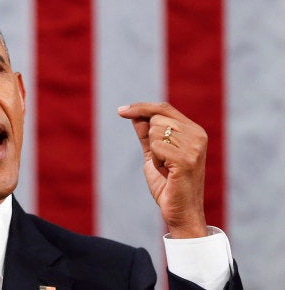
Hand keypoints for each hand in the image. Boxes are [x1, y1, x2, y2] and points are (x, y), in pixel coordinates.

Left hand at [118, 102, 207, 237]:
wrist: (180, 211)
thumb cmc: (168, 183)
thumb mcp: (154, 153)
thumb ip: (147, 133)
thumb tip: (134, 114)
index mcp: (193, 130)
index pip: (164, 108)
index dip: (140, 107)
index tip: (120, 111)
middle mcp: (198, 135)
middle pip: (156, 118)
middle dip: (150, 139)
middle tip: (162, 161)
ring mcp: (194, 146)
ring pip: (154, 131)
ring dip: (154, 152)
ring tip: (166, 167)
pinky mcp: (186, 159)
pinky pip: (155, 146)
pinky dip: (155, 160)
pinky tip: (167, 172)